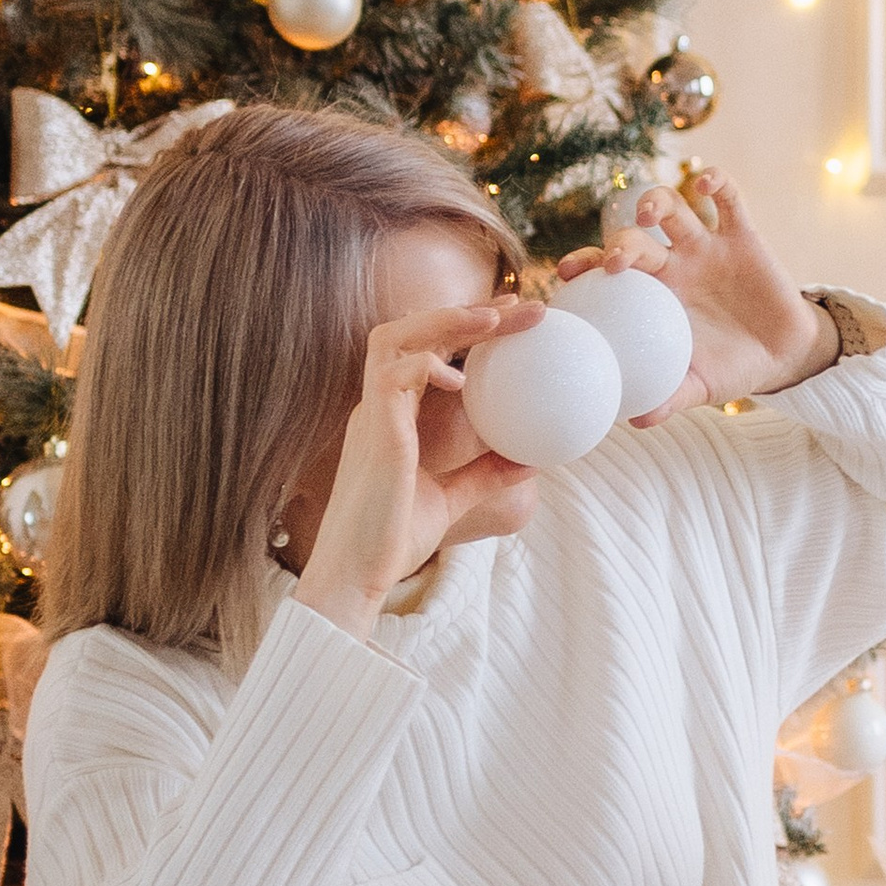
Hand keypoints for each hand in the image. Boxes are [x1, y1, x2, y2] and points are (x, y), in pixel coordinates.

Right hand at [291, 295, 540, 639]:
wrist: (354, 576)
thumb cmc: (391, 540)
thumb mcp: (450, 499)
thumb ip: (484, 475)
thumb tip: (531, 460)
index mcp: (391, 415)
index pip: (426, 351)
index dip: (465, 327)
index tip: (513, 318)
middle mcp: (377, 405)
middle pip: (412, 330)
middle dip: (467, 311)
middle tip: (525, 308)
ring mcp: (372, 415)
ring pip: (393, 338)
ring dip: (444, 321)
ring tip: (494, 319)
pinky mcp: (375, 434)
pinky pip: (394, 377)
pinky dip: (426, 366)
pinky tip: (460, 379)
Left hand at [554, 169, 834, 418]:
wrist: (783, 355)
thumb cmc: (731, 369)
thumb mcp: (701, 387)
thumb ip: (671, 399)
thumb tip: (637, 420)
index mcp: (651, 296)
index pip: (606, 272)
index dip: (584, 265)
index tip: (567, 273)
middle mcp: (672, 264)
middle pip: (634, 239)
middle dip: (619, 244)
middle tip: (615, 265)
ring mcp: (705, 245)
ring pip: (672, 207)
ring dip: (656, 202)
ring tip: (649, 215)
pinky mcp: (742, 234)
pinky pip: (727, 198)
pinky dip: (715, 182)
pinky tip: (704, 183)